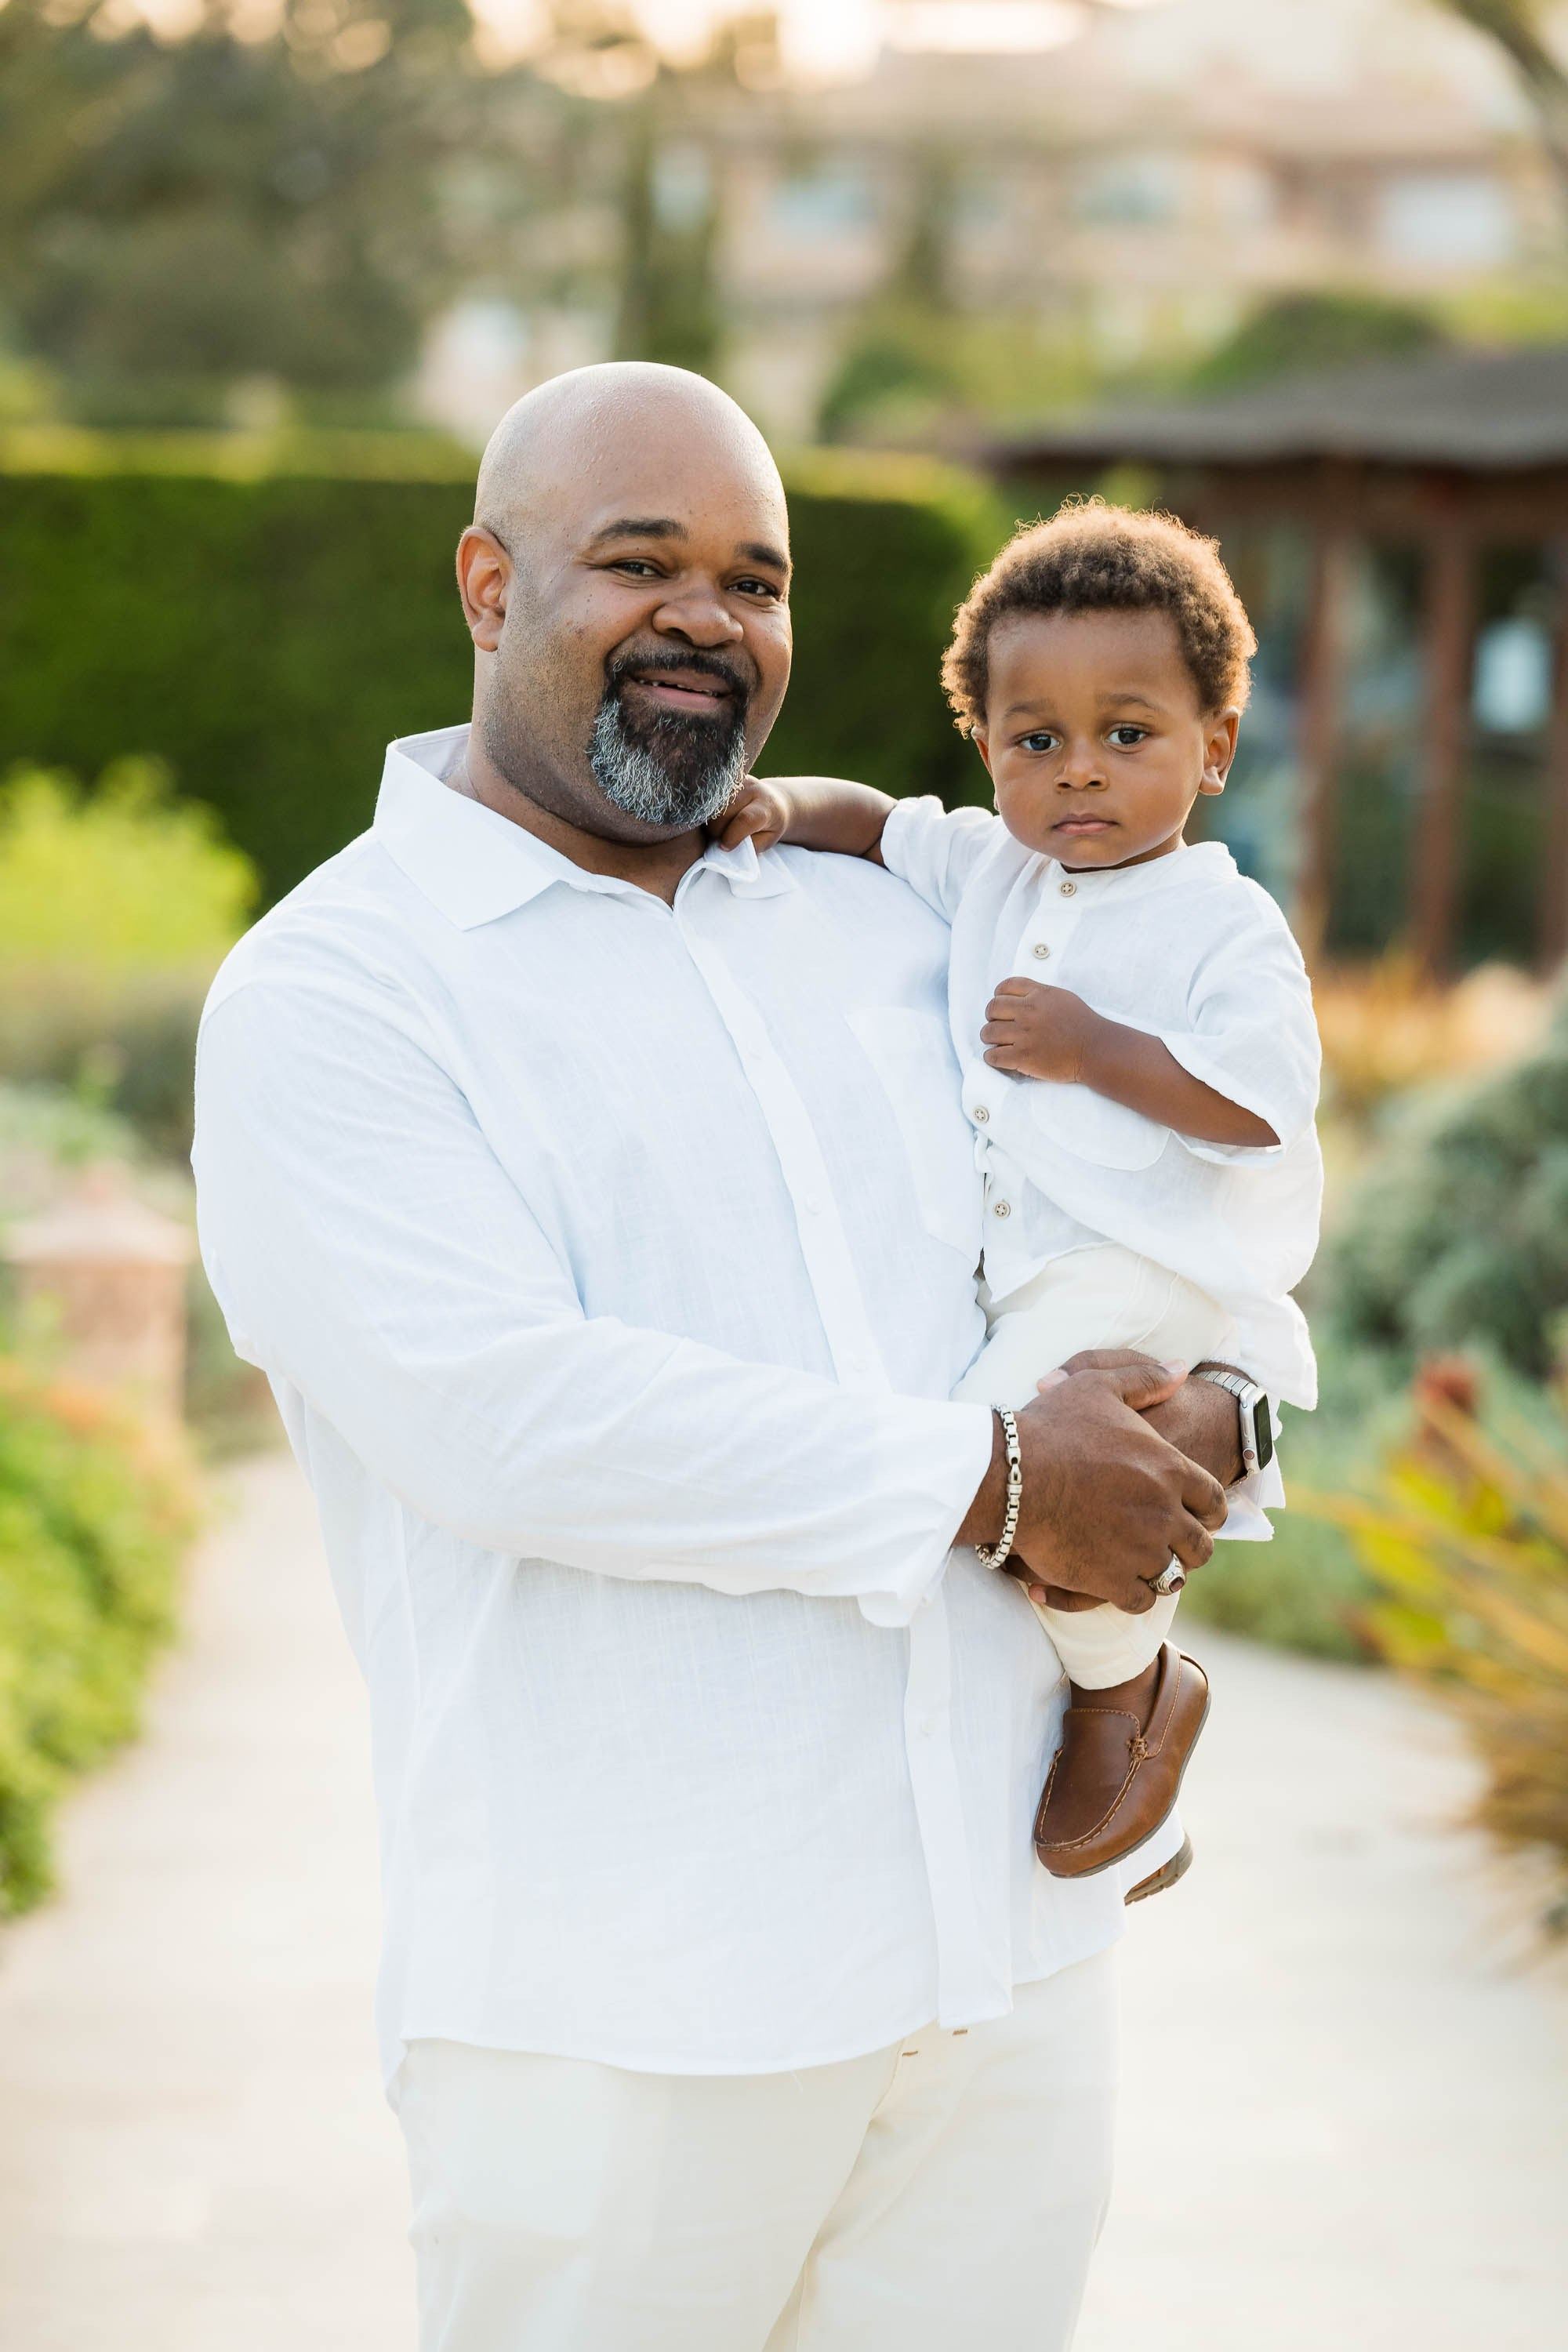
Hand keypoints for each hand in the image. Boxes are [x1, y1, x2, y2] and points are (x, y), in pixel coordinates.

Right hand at [711, 775, 789, 852]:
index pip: (745, 819)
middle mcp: (750, 788)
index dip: (732, 837)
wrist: (773, 800)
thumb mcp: (767, 840)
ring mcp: (735, 781)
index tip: (725, 847)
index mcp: (765, 805)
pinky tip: (718, 816)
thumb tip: (725, 847)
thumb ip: (750, 845)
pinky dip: (709, 812)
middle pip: (722, 815)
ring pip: (710, 808)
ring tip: (722, 827)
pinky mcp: (723, 779)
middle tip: (724, 838)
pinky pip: (707, 799)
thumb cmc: (769, 826)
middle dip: (718, 832)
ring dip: (711, 823)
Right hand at [957, 1359, 1225, 1608]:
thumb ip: (1146, 1377)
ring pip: (1173, 1575)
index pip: (1214, 1502)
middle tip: (1171, 1545)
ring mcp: (1140, 1549)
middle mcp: (1164, 1512)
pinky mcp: (1111, 1579)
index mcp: (1169, 1468)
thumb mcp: (1099, 1385)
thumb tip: (1183, 1369)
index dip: (1209, 1512)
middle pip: (1200, 1545)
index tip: (1197, 1517)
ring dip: (1163, 1571)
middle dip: (1189, 1546)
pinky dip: (1135, 1595)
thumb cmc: (1051, 1427)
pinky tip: (1120, 1584)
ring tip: (1146, 1567)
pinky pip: (1141, 1599)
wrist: (1008, 1475)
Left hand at [981, 977, 1101, 1081]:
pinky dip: (991, 1058)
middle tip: (996, 1025)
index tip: (1000, 1006)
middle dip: (991, 1017)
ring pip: (989, 1032)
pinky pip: (993, 1056)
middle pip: (993, 1008)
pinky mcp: (1023, 1057)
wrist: (1095, 1050)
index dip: (998, 996)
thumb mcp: (1062, 998)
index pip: (1006, 986)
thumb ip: (1040, 994)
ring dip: (988, 1037)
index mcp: (1039, 995)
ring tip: (995, 1042)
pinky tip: (998, 1058)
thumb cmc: (1082, 1025)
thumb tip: (1019, 996)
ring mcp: (1025, 1035)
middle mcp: (1029, 1012)